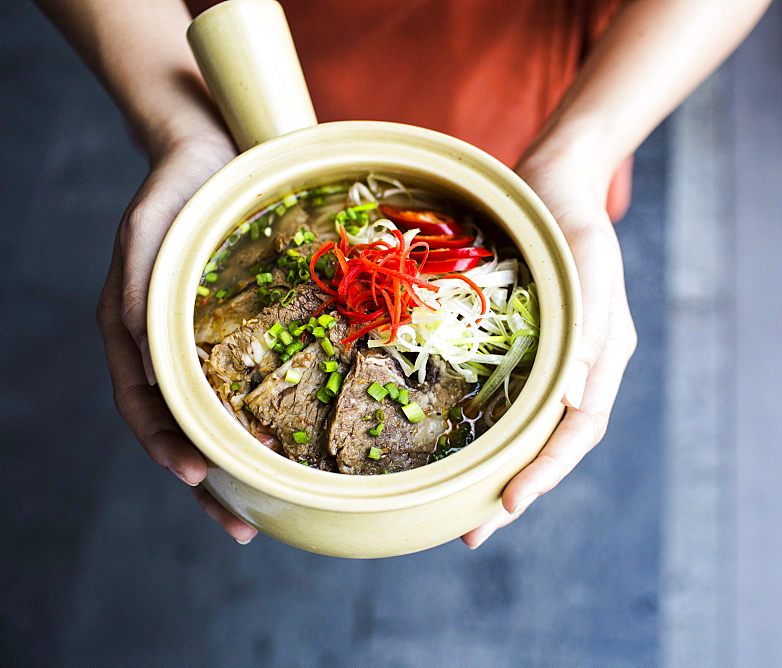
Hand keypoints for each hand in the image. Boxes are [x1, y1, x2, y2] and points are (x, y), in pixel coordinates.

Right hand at [96, 135, 257, 543]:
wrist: (212, 153)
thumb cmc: (176, 189)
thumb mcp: (148, 229)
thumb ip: (139, 281)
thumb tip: (136, 335)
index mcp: (135, 333)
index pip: (144, 407)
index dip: (168, 445)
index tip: (199, 476)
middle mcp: (167, 349)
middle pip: (183, 431)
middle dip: (210, 484)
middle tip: (243, 528)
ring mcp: (205, 346)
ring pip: (219, 420)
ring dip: (240, 467)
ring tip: (271, 508)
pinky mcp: (243, 334)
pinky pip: (252, 389)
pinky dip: (266, 423)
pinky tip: (295, 447)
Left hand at [462, 149, 637, 547]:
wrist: (552, 179)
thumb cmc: (571, 215)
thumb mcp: (587, 261)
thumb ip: (586, 328)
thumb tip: (574, 400)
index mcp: (603, 355)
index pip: (579, 430)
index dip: (546, 470)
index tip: (508, 504)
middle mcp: (579, 367)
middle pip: (551, 443)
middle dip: (517, 490)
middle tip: (472, 532)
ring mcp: (551, 360)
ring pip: (527, 429)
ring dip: (497, 470)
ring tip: (461, 509)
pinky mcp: (522, 347)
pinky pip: (506, 399)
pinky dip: (485, 431)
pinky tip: (456, 448)